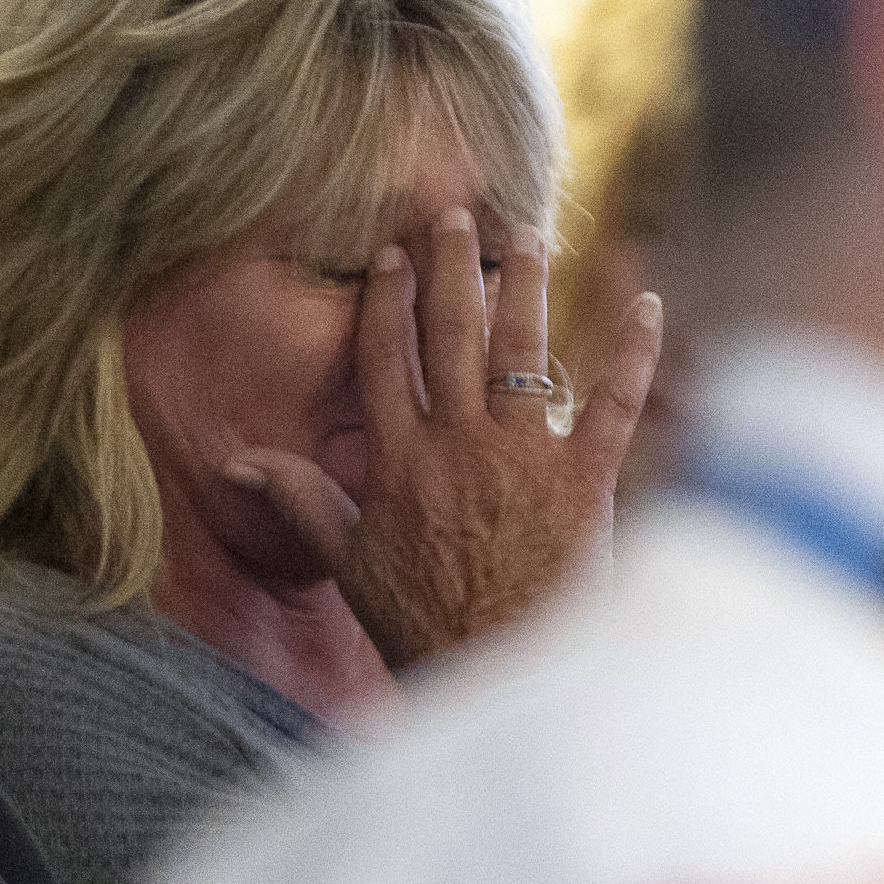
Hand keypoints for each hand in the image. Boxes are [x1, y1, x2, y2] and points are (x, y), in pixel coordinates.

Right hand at [223, 208, 661, 668]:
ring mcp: (524, 456)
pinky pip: (613, 401)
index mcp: (398, 459)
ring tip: (525, 239)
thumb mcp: (348, 559)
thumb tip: (239, 460)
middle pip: (453, 334)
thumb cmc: (419, 621)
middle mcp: (458, 443)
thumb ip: (299, 498)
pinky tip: (644, 302)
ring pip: (524, 349)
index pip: (386, 358)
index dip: (387, 300)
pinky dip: (631, 350)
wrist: (495, 668)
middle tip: (456, 214)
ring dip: (524, 286)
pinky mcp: (584, 478)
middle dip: (452, 267)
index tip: (391, 255)